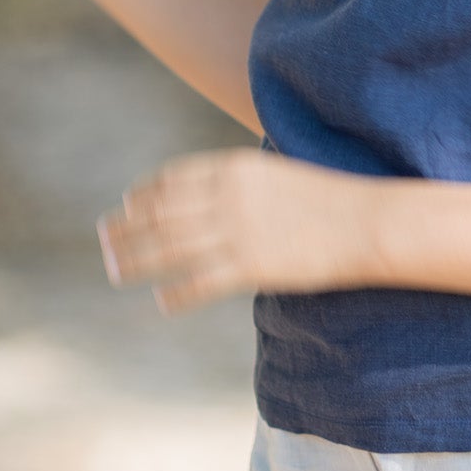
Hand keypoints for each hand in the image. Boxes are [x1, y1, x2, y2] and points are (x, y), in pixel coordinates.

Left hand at [95, 147, 380, 313]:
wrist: (367, 222)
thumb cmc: (328, 197)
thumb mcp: (276, 173)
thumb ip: (239, 181)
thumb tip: (209, 194)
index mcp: (232, 169)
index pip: (170, 181)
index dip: (141, 196)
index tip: (125, 207)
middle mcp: (226, 198)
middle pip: (159, 214)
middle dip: (126, 228)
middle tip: (104, 240)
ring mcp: (236, 233)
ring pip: (168, 249)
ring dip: (136, 260)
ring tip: (115, 271)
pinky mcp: (251, 268)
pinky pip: (199, 283)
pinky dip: (176, 293)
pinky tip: (162, 301)